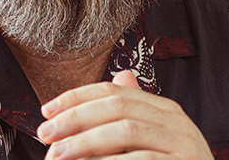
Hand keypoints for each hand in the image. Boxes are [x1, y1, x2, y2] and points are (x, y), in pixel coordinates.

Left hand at [36, 70, 212, 159]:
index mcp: (164, 109)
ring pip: (126, 130)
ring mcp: (183, 143)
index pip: (114, 91)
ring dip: (85, 142)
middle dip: (75, 118)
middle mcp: (175, 120)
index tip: (46, 111)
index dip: (76, 97)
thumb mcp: (151, 141)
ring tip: (58, 154)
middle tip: (45, 134)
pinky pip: (142, 159)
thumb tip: (121, 76)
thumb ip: (132, 115)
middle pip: (117, 106)